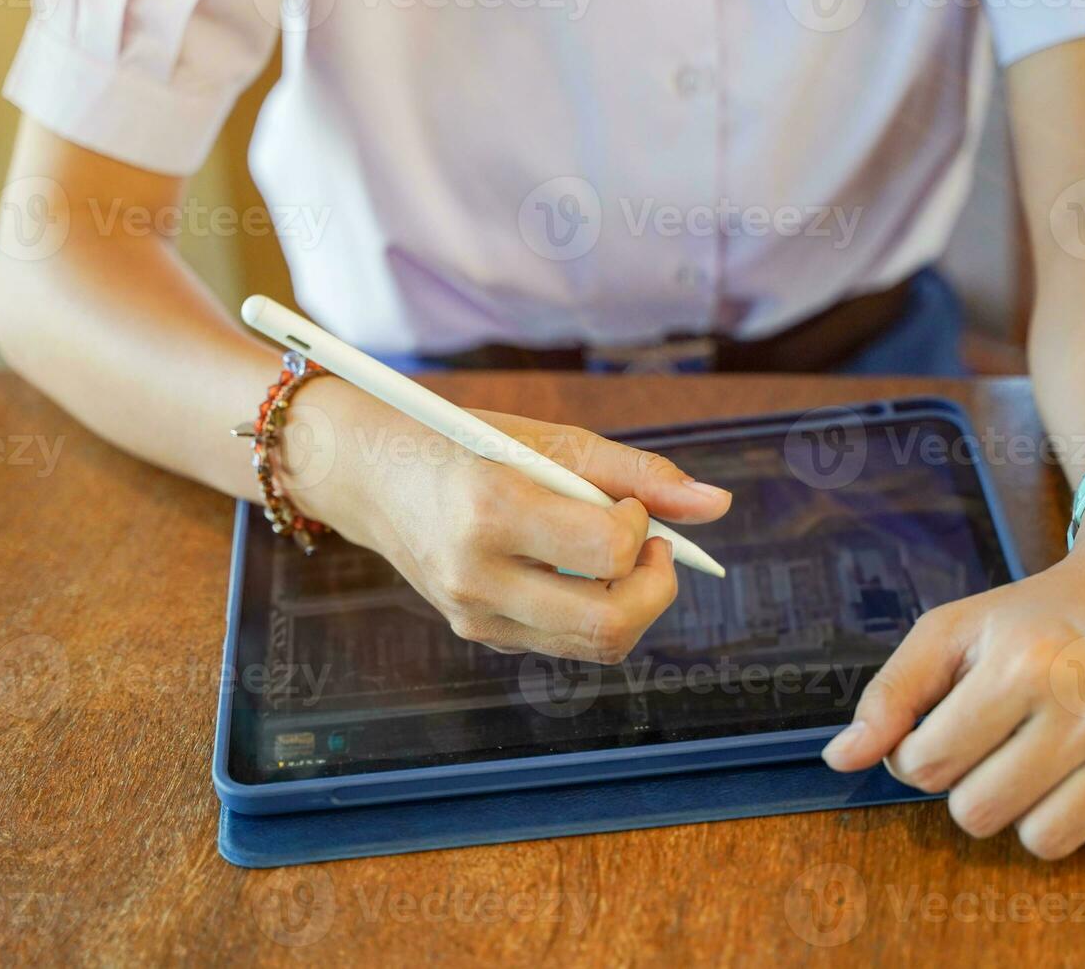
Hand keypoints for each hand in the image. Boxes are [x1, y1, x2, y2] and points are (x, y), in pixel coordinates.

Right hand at [291, 377, 731, 661]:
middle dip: (657, 590)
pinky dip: (586, 607)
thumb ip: (635, 471)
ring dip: (628, 602)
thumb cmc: (457, 442)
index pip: (608, 553)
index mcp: (491, 509)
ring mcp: (474, 615)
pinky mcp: (477, 633)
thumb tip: (718, 504)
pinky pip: (562, 641)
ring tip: (612, 553)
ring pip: (593, 644)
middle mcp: (477, 574)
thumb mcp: (544, 439)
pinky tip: (567, 567)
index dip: (639, 529)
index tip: (627, 504)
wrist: (366, 475)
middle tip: (652, 549)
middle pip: (610, 625)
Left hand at [821, 475, 1084, 858]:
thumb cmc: (1038, 613)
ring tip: (1041, 752)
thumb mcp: (953, 631)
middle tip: (998, 737)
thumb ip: (890, 695)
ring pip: (1041, 842)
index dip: (920, 753)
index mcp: (1025, 663)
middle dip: (970, 784)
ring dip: (1025, 806)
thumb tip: (840, 759)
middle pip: (977, 814)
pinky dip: (1083, 808)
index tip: (945, 725)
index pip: (925, 766)